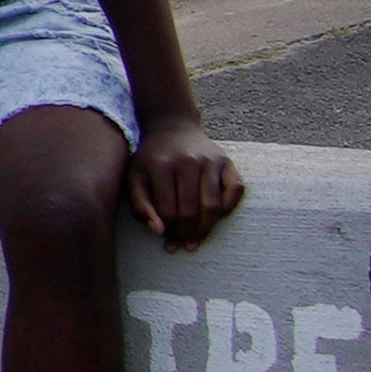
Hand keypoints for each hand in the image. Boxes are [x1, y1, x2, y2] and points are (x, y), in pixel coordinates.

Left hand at [127, 110, 246, 251]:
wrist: (172, 127)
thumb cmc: (151, 159)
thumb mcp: (135, 178)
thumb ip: (140, 205)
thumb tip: (159, 231)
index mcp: (162, 165)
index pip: (168, 210)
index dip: (167, 230)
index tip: (165, 240)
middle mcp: (189, 162)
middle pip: (192, 211)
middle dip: (185, 234)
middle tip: (180, 244)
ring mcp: (211, 161)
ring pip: (213, 207)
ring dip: (205, 230)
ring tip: (194, 241)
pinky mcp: (227, 162)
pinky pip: (235, 192)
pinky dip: (228, 209)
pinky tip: (214, 218)